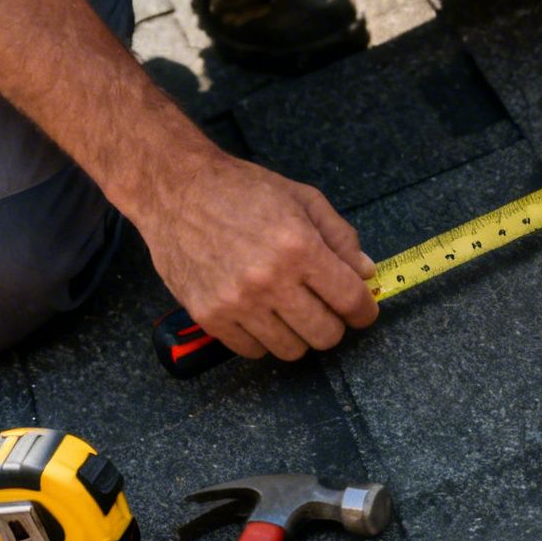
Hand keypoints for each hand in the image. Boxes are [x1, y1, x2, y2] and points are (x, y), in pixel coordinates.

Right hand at [135, 154, 377, 360]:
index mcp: (300, 248)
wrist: (176, 190)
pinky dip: (263, 338)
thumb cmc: (243, 190)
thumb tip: (365, 273)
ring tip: (290, 310)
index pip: (351, 301)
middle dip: (334, 324)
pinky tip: (261, 314)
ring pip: (291, 350)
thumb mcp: (304, 200)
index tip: (363, 311)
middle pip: (325, 334)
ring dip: (298, 334)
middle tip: (325, 308)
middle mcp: (270, 280)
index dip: (365, 311)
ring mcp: (236, 302)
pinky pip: (253, 351)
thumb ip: (341, 238)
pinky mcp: (208, 315)